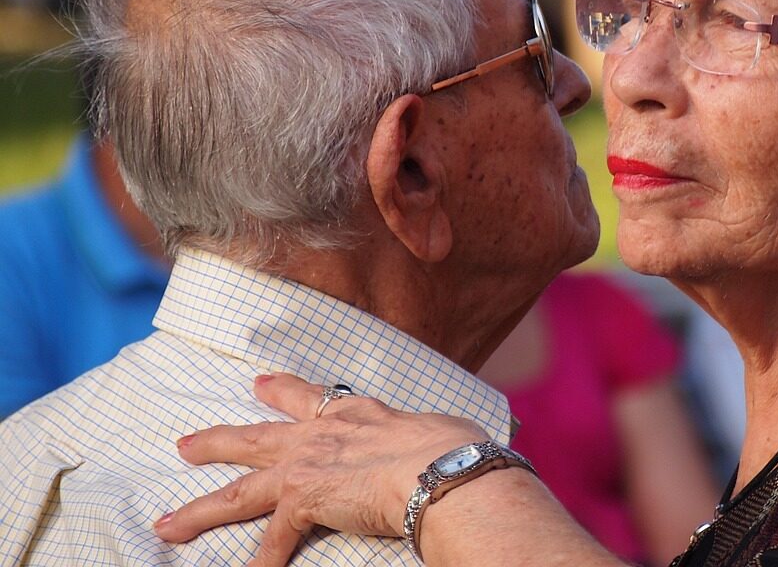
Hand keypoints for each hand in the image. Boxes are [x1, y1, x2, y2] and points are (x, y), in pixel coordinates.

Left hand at [153, 373, 490, 565]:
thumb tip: (454, 446)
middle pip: (256, 437)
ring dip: (200, 509)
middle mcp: (323, 435)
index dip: (282, 391)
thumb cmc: (455, 450)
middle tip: (185, 444)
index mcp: (358, 414)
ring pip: (241, 490)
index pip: (312, 398)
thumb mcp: (441, 431)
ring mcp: (308, 467)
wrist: (443, 469)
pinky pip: (274, 542)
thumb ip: (428, 438)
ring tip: (168, 523)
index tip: (260, 383)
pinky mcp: (305, 501)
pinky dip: (260, 563)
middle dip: (218, 441)